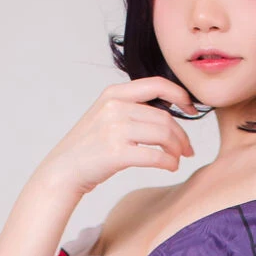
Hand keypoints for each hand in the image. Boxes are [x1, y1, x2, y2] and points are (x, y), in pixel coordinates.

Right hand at [37, 78, 198, 202]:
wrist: (63, 170)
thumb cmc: (89, 147)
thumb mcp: (105, 115)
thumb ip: (131, 108)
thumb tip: (168, 112)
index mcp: (113, 94)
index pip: (156, 85)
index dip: (180, 95)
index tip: (192, 109)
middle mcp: (114, 107)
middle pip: (164, 118)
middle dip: (182, 135)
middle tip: (188, 149)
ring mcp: (115, 129)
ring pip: (164, 135)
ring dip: (177, 149)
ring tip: (178, 159)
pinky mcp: (116, 153)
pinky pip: (156, 156)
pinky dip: (169, 162)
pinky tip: (171, 167)